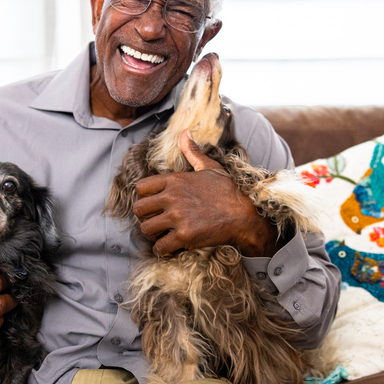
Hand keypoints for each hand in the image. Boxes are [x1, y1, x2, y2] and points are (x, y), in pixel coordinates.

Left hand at [133, 130, 278, 256]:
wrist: (245, 214)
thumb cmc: (228, 191)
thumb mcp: (210, 167)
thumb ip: (192, 151)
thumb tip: (184, 133)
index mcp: (175, 180)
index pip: (141, 188)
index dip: (144, 197)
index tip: (152, 203)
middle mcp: (172, 197)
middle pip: (138, 209)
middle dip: (144, 216)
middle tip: (154, 220)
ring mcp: (177, 217)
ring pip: (146, 229)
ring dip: (151, 234)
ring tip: (161, 234)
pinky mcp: (184, 236)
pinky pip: (160, 247)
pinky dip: (161, 250)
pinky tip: (169, 247)